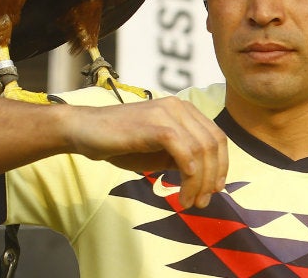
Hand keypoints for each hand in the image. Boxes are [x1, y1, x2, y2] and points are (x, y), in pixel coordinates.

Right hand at [63, 97, 227, 208]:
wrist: (86, 131)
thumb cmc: (120, 143)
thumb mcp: (158, 152)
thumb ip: (182, 157)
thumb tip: (206, 179)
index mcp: (183, 110)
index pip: (216, 137)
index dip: (221, 165)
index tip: (215, 189)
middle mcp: (179, 107)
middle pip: (213, 144)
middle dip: (212, 178)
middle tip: (201, 202)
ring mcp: (167, 112)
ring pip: (201, 150)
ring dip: (199, 182)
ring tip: (188, 202)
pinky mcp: (155, 124)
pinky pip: (183, 150)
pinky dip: (188, 173)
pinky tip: (181, 190)